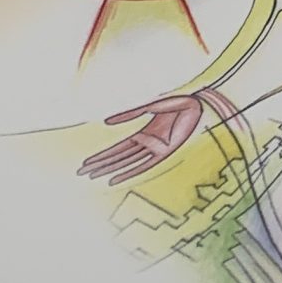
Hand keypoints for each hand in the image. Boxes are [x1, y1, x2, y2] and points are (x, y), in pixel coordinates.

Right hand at [78, 97, 205, 186]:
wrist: (201, 105)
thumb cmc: (180, 102)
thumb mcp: (151, 105)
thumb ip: (130, 112)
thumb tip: (105, 122)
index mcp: (144, 134)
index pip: (118, 149)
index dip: (102, 156)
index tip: (86, 162)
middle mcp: (148, 145)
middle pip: (119, 157)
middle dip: (100, 165)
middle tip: (80, 172)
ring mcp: (155, 150)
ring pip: (127, 162)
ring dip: (109, 169)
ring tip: (91, 175)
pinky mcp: (165, 153)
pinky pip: (144, 165)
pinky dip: (128, 172)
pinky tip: (114, 179)